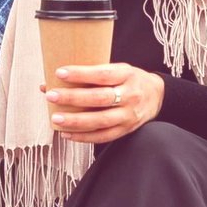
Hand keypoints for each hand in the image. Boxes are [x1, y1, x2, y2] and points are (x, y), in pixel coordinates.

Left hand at [36, 62, 165, 144]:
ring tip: (55, 118)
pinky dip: (83, 137)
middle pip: (100, 98)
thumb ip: (89, 74)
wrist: (156, 96)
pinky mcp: (126, 130)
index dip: (81, 74)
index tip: (60, 73)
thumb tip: (50, 80)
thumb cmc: (128, 80)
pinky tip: (66, 134)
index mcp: (127, 75)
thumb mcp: (117, 69)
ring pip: (101, 120)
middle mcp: (130, 95)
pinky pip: (103, 136)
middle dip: (73, 98)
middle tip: (51, 96)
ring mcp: (129, 115)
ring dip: (76, 121)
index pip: (102, 74)